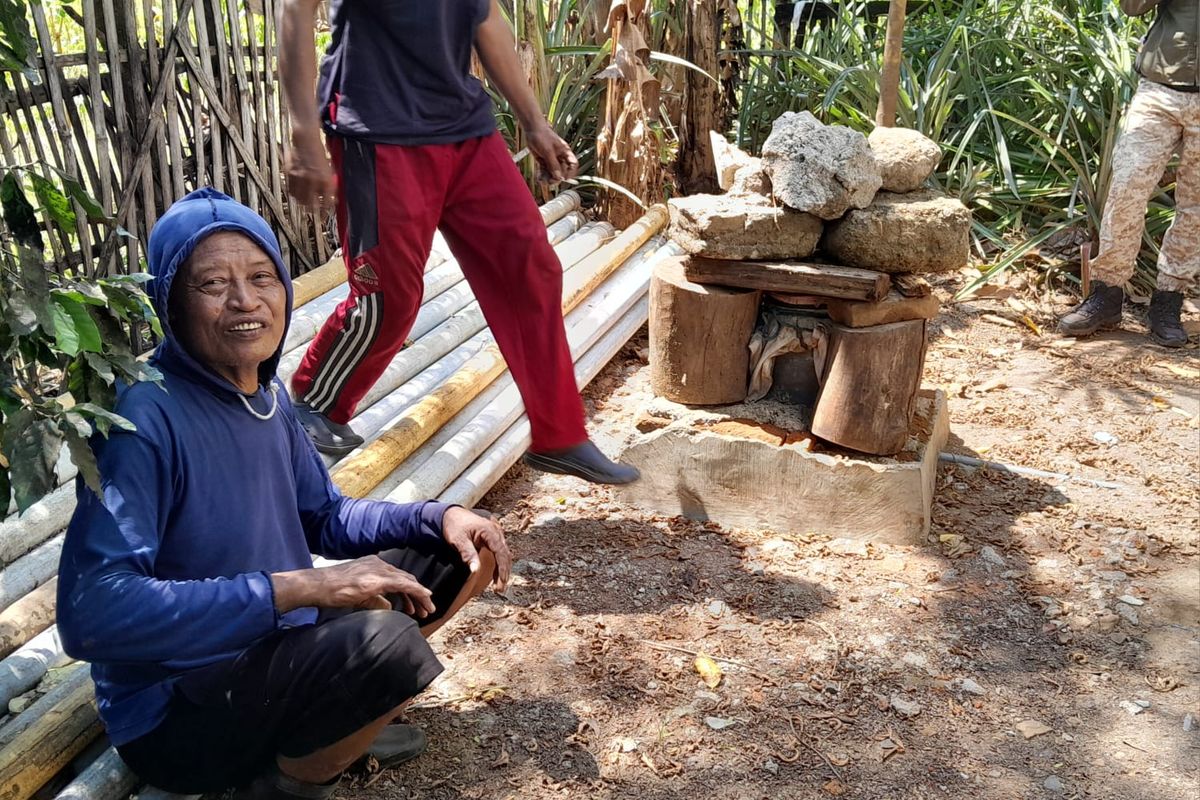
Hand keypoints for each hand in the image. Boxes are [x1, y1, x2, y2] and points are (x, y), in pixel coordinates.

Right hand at [271, 556, 434, 617]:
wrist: (316, 586)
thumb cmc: (331, 590)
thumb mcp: (358, 595)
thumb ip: (376, 599)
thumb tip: (389, 606)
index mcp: (373, 566)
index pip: (398, 578)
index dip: (410, 592)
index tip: (417, 605)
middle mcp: (378, 565)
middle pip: (405, 579)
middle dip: (418, 596)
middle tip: (426, 610)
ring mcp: (378, 570)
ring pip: (408, 581)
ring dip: (419, 596)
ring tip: (426, 611)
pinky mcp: (376, 579)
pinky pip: (403, 584)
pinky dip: (417, 591)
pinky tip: (425, 598)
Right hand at [285, 127, 335, 211]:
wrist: (306, 139)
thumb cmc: (320, 154)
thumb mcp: (329, 170)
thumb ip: (330, 185)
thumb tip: (332, 200)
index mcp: (325, 180)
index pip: (326, 203)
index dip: (325, 212)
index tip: (324, 216)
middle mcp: (313, 181)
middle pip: (311, 205)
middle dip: (313, 211)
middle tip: (314, 212)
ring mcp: (300, 178)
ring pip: (300, 200)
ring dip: (303, 204)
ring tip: (306, 204)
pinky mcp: (290, 174)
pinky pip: (291, 191)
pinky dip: (295, 195)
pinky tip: (298, 194)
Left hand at [441, 506, 512, 591]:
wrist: (450, 514)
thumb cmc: (454, 526)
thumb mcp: (458, 541)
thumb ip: (468, 555)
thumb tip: (475, 571)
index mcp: (489, 530)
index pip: (501, 552)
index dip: (502, 568)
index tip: (501, 582)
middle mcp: (496, 531)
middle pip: (505, 554)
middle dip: (504, 573)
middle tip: (499, 589)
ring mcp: (496, 533)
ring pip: (504, 554)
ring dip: (503, 569)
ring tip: (498, 585)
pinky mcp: (493, 537)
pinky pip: (500, 551)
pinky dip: (500, 563)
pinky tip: (496, 574)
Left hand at [525, 122, 578, 184]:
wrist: (532, 129)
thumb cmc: (542, 136)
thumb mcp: (548, 151)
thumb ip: (553, 164)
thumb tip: (558, 177)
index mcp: (565, 152)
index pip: (573, 164)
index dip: (571, 172)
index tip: (565, 178)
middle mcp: (559, 157)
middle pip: (562, 171)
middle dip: (556, 177)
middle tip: (550, 181)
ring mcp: (551, 159)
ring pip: (553, 173)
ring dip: (548, 178)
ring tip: (542, 181)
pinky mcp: (544, 161)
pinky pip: (545, 171)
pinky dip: (542, 176)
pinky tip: (539, 179)